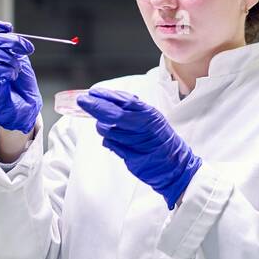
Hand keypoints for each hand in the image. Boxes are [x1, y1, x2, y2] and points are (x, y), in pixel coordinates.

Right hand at [0, 15, 41, 132]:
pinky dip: (6, 70)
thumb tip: (1, 25)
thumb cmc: (21, 84)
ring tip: (16, 69)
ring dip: (9, 58)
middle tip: (26, 49)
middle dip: (10, 41)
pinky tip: (11, 77)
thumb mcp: (18, 57)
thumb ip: (8, 42)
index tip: (8, 27)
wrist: (26, 109)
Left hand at [78, 88, 201, 208]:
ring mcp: (137, 142)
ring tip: (106, 127)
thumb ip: (134, 110)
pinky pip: (111, 145)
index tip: (92, 93)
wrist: (175, 166)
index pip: (124, 101)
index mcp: (149, 114)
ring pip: (109, 131)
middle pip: (113, 115)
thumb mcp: (153, 119)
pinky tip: (114, 140)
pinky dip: (109, 141)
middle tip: (82, 102)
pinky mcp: (131, 157)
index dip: (105, 96)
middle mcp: (144, 127)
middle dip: (95, 107)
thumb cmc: (162, 141)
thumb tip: (111, 100)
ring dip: (102, 128)